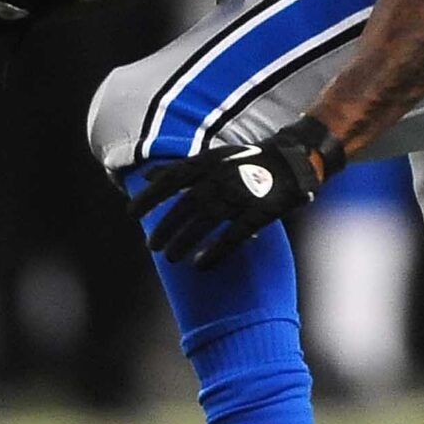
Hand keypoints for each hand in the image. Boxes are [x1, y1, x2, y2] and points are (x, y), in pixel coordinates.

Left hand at [127, 119, 343, 268]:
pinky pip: (234, 235)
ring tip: (170, 257)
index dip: (150, 197)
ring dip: (185, 240)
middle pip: (187, 204)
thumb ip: (180, 169)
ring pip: (207, 221)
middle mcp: (223, 176)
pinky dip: (216, 251)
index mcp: (209, 162)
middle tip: (152, 246)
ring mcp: (243, 193)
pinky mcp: (261, 212)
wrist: (291, 160)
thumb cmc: (244, 161)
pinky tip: (201, 264)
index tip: (132, 214)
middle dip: (167, 226)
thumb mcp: (211, 158)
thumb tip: (146, 176)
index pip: (172, 178)